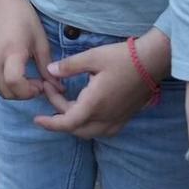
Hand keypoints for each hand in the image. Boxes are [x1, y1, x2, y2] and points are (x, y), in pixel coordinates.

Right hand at [0, 0, 57, 102]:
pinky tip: (16, 73)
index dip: (30, 91)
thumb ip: (46, 66)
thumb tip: (58, 87)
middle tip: (37, 84)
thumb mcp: (40, 41)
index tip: (41, 84)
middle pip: (7, 92)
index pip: (15, 84)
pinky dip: (5, 84)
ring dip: (15, 91)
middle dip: (24, 94)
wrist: (0, 1)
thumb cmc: (23, 17)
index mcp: (11, 53)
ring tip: (27, 79)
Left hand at [35, 32, 166, 138]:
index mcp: (94, 104)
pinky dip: (87, 125)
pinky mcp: (124, 119)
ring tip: (64, 102)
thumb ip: (69, 66)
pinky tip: (85, 111)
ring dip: (73, 122)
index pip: (66, 123)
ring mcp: (116, 121)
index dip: (50, 123)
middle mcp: (105, 118)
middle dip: (59, 115)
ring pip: (88, 132)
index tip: (36, 118)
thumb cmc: (122, 57)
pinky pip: (101, 131)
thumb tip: (49, 71)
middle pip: (75, 128)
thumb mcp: (92, 57)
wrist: (152, 61)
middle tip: (52, 92)